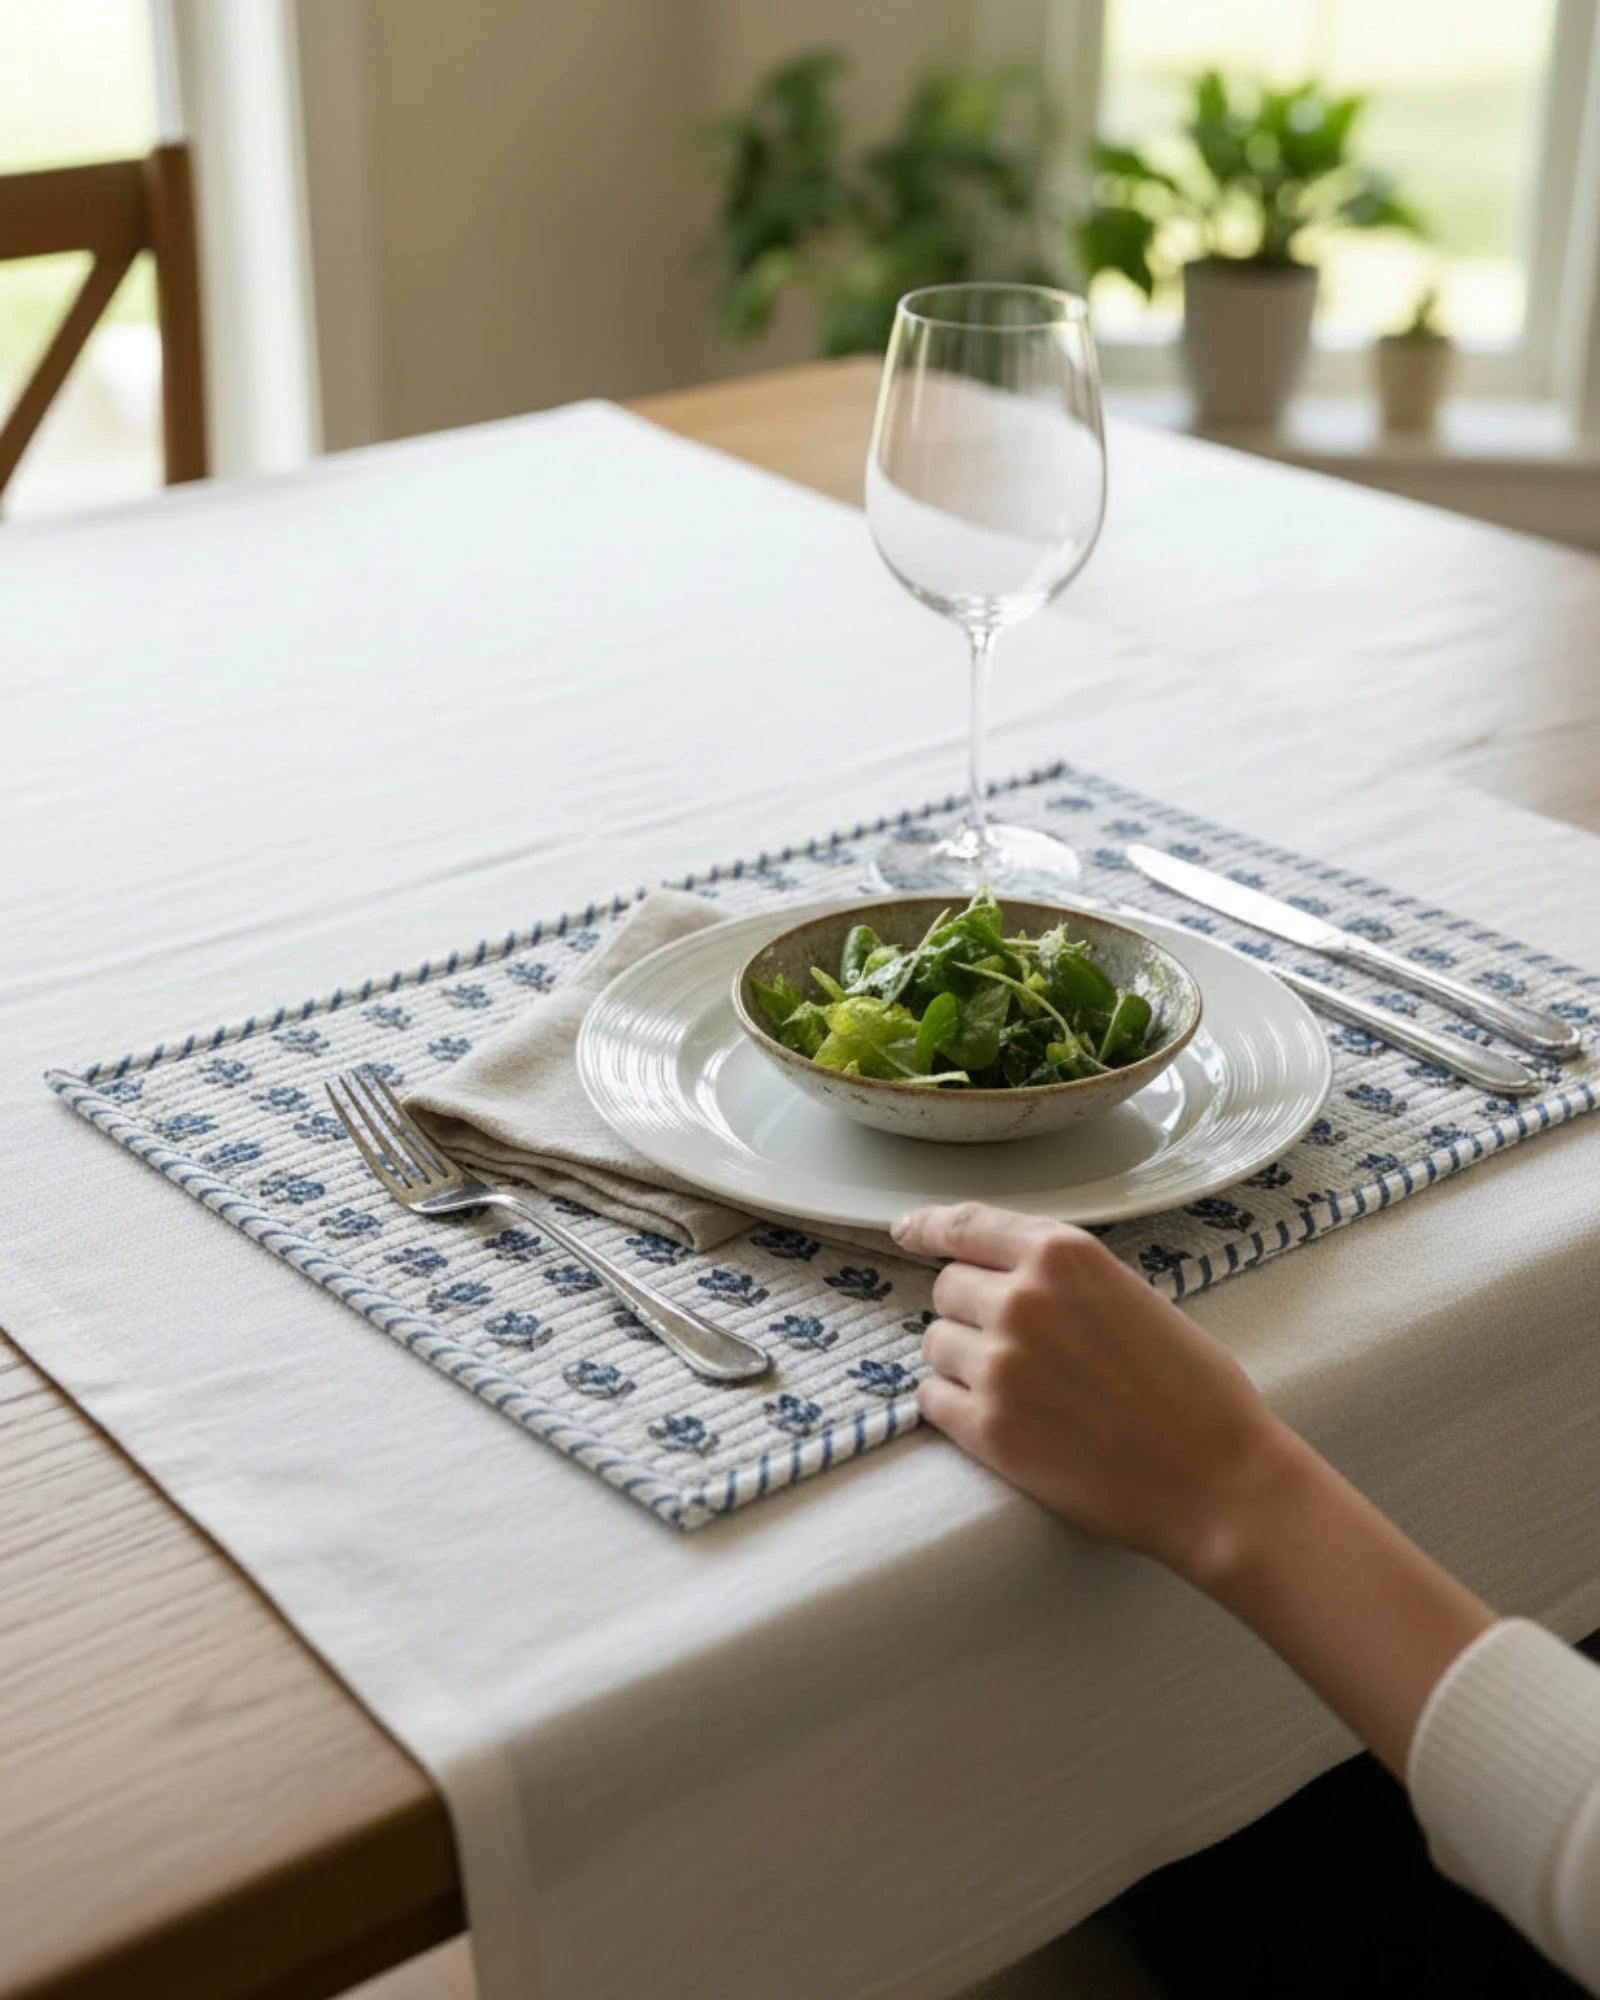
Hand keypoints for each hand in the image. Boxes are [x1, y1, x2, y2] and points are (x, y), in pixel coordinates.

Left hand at [892, 1201, 1298, 1585]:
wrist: (1217, 1478)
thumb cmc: (1192, 1388)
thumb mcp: (1129, 1294)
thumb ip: (1060, 1277)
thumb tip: (997, 1274)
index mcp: (1062, 1256)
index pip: (964, 1225)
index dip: (927, 1228)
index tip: (906, 1231)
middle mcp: (1020, 1300)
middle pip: (946, 1289)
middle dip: (971, 1313)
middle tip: (1023, 1349)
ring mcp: (998, 1365)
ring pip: (936, 1345)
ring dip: (964, 1362)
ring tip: (1027, 1390)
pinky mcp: (986, 1430)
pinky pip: (932, 1400)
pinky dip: (956, 1408)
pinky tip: (1006, 1421)